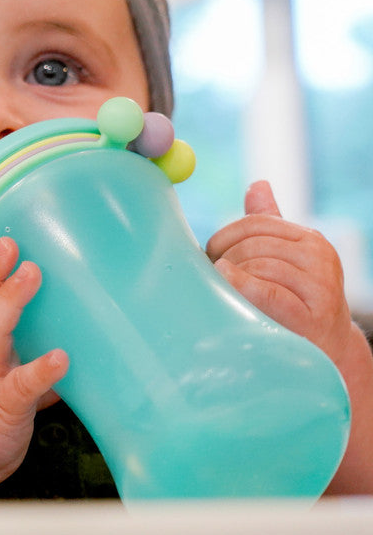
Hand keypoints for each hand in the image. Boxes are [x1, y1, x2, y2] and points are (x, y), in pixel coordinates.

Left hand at [206, 180, 352, 364]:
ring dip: (231, 279)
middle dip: (226, 259)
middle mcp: (320, 257)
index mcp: (310, 239)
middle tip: (211, 278)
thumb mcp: (284, 259)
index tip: (209, 255)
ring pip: (259, 266)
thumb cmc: (293, 299)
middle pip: (254, 244)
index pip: (256, 223)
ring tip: (223, 293)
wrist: (325, 349)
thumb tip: (258, 184)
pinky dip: (243, 287)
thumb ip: (269, 224)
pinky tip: (228, 289)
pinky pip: (269, 291)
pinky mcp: (314, 314)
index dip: (225, 236)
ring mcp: (321, 286)